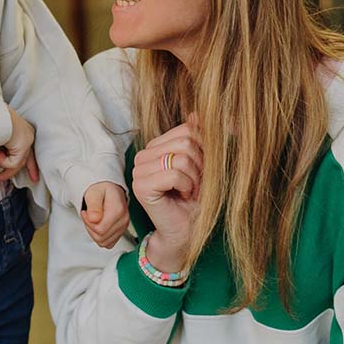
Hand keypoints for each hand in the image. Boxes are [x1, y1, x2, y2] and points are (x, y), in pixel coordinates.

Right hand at [0, 107, 39, 183]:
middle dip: (9, 172)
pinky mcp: (24, 146)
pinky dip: (0, 160)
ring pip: (15, 164)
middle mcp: (27, 135)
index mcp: (22, 131)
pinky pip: (12, 163)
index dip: (31, 167)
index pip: (29, 152)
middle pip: (24, 161)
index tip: (33, 178)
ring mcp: (27, 141)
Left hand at [82, 182, 129, 248]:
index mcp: (118, 210)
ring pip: (104, 242)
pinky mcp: (121, 232)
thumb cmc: (102, 190)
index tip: (85, 213)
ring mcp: (123, 227)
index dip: (88, 223)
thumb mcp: (94, 193)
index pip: (100, 230)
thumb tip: (94, 219)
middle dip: (90, 228)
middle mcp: (123, 220)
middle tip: (88, 216)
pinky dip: (100, 237)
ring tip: (93, 220)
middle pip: (101, 238)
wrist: (109, 190)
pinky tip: (98, 226)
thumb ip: (94, 206)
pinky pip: (108, 243)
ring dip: (94, 233)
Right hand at [131, 120, 202, 269]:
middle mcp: (144, 155)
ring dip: (195, 178)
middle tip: (196, 184)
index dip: (204, 151)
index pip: (188, 129)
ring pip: (181, 157)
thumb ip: (199, 138)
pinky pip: (174, 173)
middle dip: (201, 165)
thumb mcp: (204, 164)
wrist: (188, 231)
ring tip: (190, 191)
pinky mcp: (141, 186)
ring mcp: (139, 170)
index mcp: (156, 146)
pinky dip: (187, 187)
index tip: (201, 172)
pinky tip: (182, 197)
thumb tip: (198, 112)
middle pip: (186, 141)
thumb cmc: (196, 199)